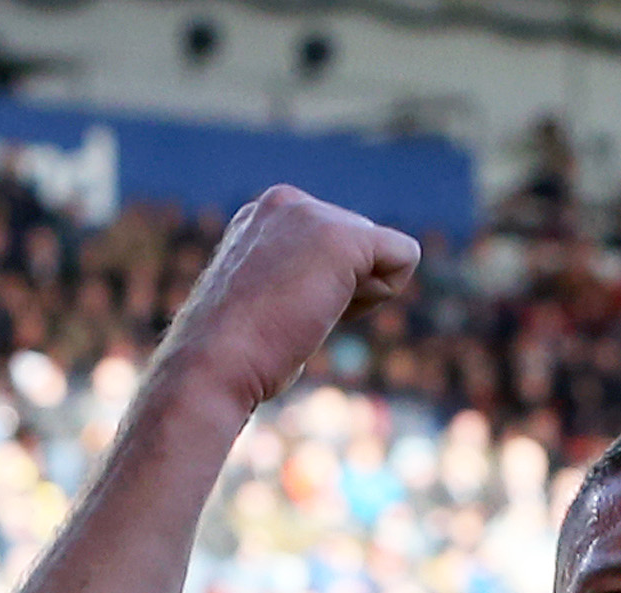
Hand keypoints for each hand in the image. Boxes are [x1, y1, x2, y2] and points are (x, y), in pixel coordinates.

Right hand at [156, 185, 420, 411]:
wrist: (216, 362)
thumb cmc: (237, 354)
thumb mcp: (262, 303)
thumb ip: (296, 284)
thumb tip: (323, 302)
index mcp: (265, 215)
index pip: (334, 250)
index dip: (324, 293)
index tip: (281, 310)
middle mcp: (286, 202)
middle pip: (362, 249)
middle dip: (344, 293)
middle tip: (293, 317)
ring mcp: (312, 214)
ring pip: (381, 255)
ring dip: (356, 299)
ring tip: (303, 313)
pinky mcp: (342, 237)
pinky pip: (404, 256)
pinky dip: (382, 293)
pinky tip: (332, 309)